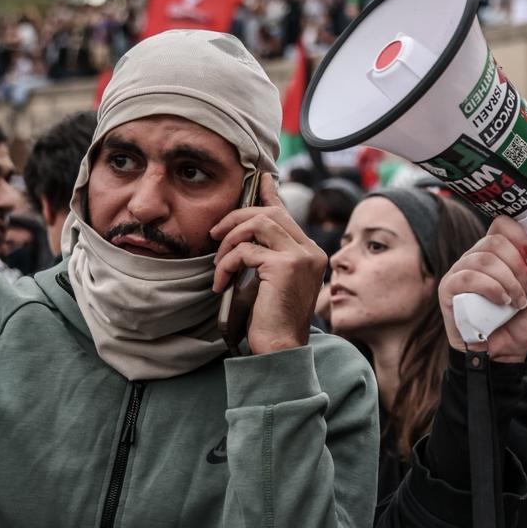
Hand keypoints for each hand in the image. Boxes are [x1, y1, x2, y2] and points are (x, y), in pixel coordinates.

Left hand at [210, 173, 328, 355]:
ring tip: (218, 261)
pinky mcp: (285, 266)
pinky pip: (246, 250)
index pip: (287, 213)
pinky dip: (227, 263)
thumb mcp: (270, 281)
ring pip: (259, 223)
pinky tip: (220, 282)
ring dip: (230, 239)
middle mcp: (311, 250)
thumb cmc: (272, 319)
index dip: (269, 194)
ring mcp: (301, 256)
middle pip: (271, 212)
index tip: (259, 179)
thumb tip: (245, 237)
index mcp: (311, 252)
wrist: (280, 348)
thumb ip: (266, 256)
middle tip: (215, 234)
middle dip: (237, 217)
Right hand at [438, 215, 526, 362]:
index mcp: (499, 252)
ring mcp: (461, 271)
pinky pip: (468, 277)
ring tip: (518, 302)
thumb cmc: (522, 321)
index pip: (503, 224)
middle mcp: (477, 256)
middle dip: (519, 267)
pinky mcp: (449, 289)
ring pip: (484, 259)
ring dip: (508, 282)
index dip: (521, 238)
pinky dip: (492, 288)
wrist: (505, 353)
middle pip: (496, 241)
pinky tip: (503, 303)